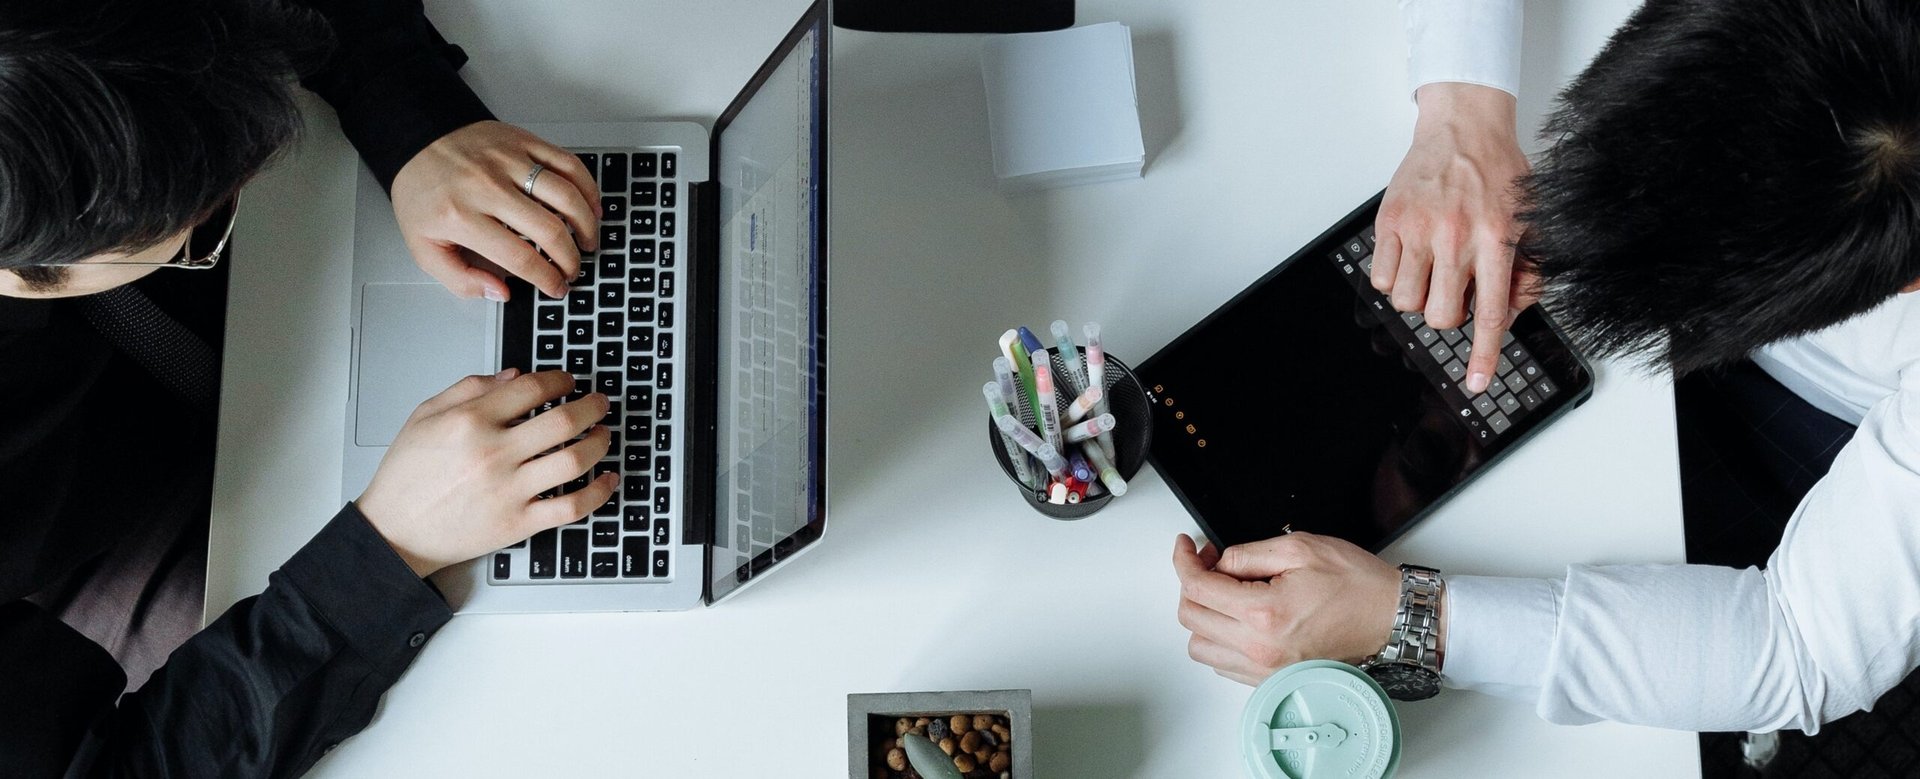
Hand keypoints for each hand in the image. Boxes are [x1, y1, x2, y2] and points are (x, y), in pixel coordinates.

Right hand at [356, 369, 615, 576]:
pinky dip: (598, 491)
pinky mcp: (518, 523)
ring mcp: (509, 490)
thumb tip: (515, 375)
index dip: (560, 380)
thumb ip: (469, 388)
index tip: (569, 381)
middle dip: (592, 406)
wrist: (393, 532)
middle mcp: (493, 454)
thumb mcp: (425, 416)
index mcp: (470, 422)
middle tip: (600, 402)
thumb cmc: (406, 477)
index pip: (532, 389)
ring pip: (575, 460)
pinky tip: (608, 478)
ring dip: (600, 442)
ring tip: (605, 433)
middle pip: (563, 421)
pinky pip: (571, 506)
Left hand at [390, 121, 601, 301]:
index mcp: (462, 216)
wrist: (415, 140)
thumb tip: (501, 292)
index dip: (547, 279)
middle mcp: (488, 187)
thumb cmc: (423, 193)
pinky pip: (567, 164)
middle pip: (549, 230)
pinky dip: (587, 187)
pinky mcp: (522, 141)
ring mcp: (508, 161)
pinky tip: (590, 205)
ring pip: (566, 195)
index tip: (557, 288)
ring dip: (585, 225)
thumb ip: (459, 279)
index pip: (519, 257)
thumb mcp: (423, 247)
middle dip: (570, 259)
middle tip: (573, 270)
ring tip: (587, 241)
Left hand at [1171, 533, 1400, 685]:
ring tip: (1223, 592)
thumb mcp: (1300, 548)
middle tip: (1209, 563)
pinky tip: (1237, 618)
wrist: (1391, 620)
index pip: (1197, 588)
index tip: (1187, 546)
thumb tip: (1218, 562)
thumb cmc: (1357, 586)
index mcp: (1264, 613)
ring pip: (1201, 648)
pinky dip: (1219, 640)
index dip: (1184, 560)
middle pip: (1191, 618)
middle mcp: (1260, 649)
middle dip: (1191, 583)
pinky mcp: (1273, 680)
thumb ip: (1247, 554)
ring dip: (1202, 616)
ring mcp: (1265, 670)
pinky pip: (1224, 665)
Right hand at [1374, 82, 1533, 393]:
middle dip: (1448, 313)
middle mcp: (1457, 237)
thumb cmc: (1498, 172)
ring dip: (1418, 295)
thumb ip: (1528, 270)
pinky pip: (1380, 276)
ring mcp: (1419, 229)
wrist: (1463, 126)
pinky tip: (1409, 255)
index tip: (1477, 383)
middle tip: (1454, 289)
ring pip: (1406, 301)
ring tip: (1430, 269)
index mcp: (1497, 238)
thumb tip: (1511, 313)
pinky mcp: (1390, 221)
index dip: (1484, 354)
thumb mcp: (1530, 219)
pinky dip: (1392, 276)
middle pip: (1442, 315)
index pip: (1491, 312)